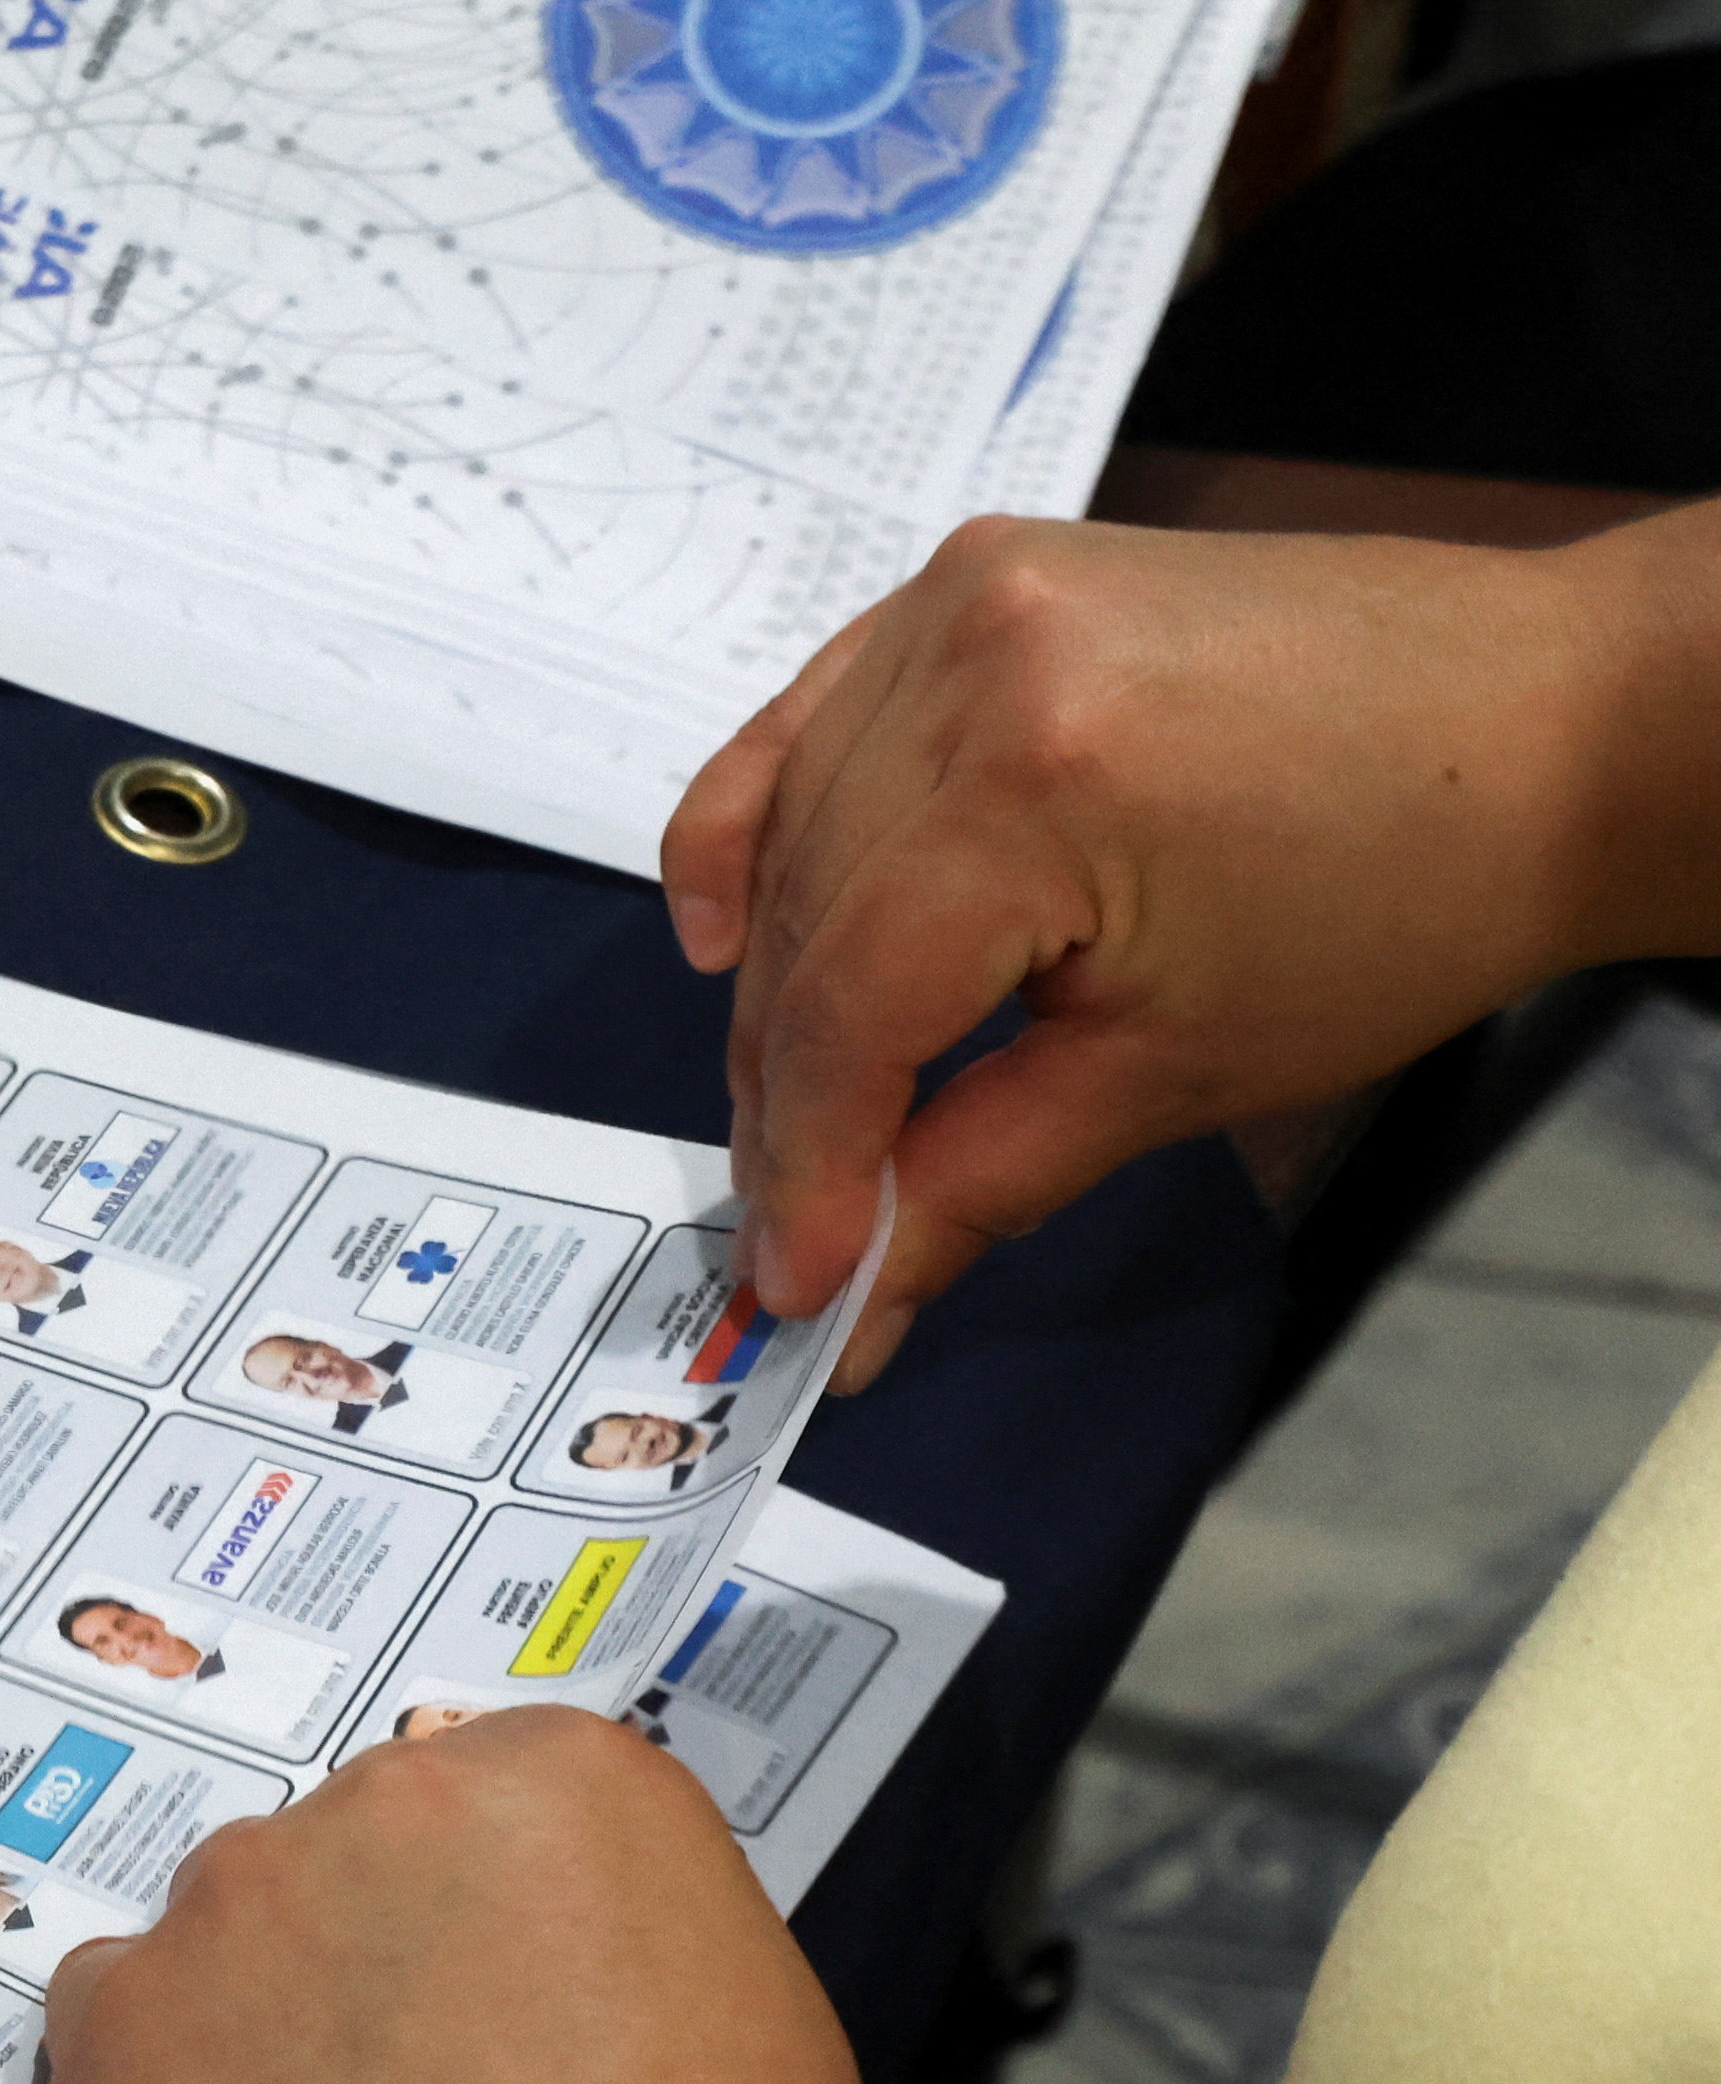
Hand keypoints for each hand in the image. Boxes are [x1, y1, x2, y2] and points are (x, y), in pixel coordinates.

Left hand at [39, 1711, 880, 2083]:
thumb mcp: (741, 2004)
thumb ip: (609, 1925)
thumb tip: (526, 1957)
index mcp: (561, 1771)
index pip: (492, 1805)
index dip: (492, 1928)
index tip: (505, 2022)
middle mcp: (386, 1793)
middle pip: (352, 1857)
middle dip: (372, 1963)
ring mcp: (237, 1902)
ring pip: (229, 1938)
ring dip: (261, 2022)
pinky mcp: (124, 2023)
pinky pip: (109, 2021)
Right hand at [663, 500, 1720, 1385]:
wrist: (1550, 724)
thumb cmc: (1404, 893)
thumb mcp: (1173, 1072)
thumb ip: (973, 1182)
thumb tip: (842, 1306)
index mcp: (1031, 781)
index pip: (846, 1009)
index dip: (805, 1164)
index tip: (791, 1283)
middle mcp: (971, 661)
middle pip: (801, 924)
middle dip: (788, 1092)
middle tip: (803, 1222)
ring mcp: (964, 598)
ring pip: (786, 831)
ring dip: (775, 983)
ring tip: (800, 1103)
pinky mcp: (974, 575)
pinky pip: (809, 720)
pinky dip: (764, 826)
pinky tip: (734, 923)